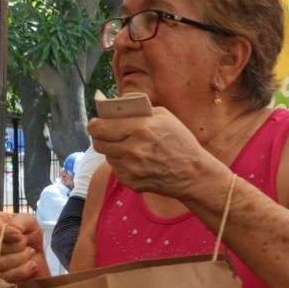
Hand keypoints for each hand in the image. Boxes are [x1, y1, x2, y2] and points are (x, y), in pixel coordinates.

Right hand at [0, 212, 48, 283]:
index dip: (5, 232)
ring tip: (31, 253)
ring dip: (22, 258)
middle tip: (27, 244)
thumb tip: (14, 232)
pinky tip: (31, 264)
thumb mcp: (30, 222)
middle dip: (17, 246)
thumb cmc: (31, 234)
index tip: (19, 235)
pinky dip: (23, 270)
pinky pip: (6, 275)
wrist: (38, 253)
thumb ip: (20, 222)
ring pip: (0, 262)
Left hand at [88, 107, 213, 200]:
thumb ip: (137, 109)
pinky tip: (136, 160)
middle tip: (104, 133)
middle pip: (98, 142)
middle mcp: (133, 149)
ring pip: (107, 156)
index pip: (100, 127)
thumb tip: (114, 105)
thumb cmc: (180, 141)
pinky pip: (117, 169)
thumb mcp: (164, 116)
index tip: (96, 122)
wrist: (193, 173)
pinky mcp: (131, 182)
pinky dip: (122, 164)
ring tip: (125, 146)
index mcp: (141, 128)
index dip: (95, 124)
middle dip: (99, 136)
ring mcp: (131, 168)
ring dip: (112, 150)